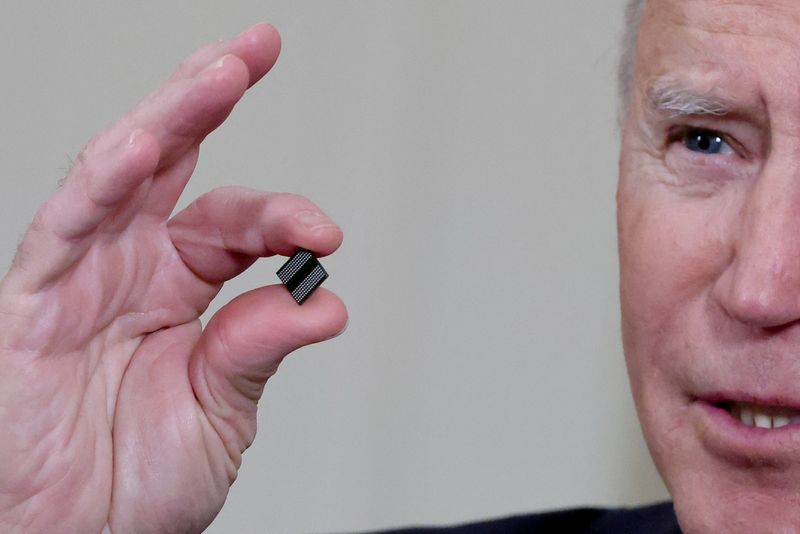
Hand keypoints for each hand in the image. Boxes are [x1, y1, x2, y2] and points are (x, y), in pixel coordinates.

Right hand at [0, 23, 346, 532]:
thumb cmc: (136, 487)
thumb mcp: (222, 411)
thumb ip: (261, 347)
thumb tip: (325, 300)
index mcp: (179, 290)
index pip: (235, 224)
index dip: (282, 218)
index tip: (325, 233)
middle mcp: (130, 268)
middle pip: (172, 162)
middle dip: (211, 99)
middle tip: (257, 48)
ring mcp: (80, 276)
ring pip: (120, 173)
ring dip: (168, 117)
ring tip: (223, 69)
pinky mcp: (29, 301)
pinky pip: (63, 228)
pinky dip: (101, 184)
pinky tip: (139, 145)